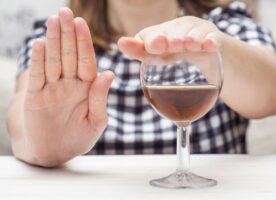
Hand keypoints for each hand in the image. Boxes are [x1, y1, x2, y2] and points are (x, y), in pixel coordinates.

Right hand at [23, 8, 113, 165]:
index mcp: (87, 87)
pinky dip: (38, 60)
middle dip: (67, 34)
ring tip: (53, 21)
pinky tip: (40, 44)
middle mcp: (70, 83)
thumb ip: (100, 97)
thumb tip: (109, 74)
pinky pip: (38, 75)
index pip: (86, 60)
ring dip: (53, 41)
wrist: (56, 152)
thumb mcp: (96, 121)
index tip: (81, 24)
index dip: (84, 42)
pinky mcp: (36, 95)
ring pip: (53, 60)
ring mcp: (52, 87)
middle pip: (69, 54)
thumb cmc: (80, 138)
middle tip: (65, 12)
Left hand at [118, 16, 221, 62]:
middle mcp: (178, 28)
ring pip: (193, 34)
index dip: (151, 40)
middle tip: (170, 44)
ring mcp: (197, 30)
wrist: (206, 48)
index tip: (153, 45)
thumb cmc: (176, 51)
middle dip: (171, 38)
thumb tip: (120, 42)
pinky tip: (210, 46)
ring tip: (189, 44)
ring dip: (190, 39)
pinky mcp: (213, 36)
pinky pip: (213, 38)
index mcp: (161, 33)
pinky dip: (211, 42)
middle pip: (174, 32)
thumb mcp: (158, 55)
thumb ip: (140, 52)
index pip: (151, 35)